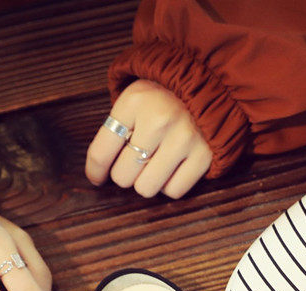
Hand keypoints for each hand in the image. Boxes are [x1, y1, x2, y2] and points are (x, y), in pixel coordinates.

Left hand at [85, 79, 211, 198]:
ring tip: (155, 164)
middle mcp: (158, 120)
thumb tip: (101, 170)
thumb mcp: (136, 98)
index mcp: (135, 101)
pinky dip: (170, 185)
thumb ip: (118, 128)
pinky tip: (173, 168)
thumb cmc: (165, 97)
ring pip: (146, 188)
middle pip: (123, 176)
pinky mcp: (204, 156)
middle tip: (135, 162)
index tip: (96, 178)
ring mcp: (184, 139)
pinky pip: (174, 191)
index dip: (95, 171)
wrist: (211, 85)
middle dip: (126, 173)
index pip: (102, 151)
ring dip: (147, 181)